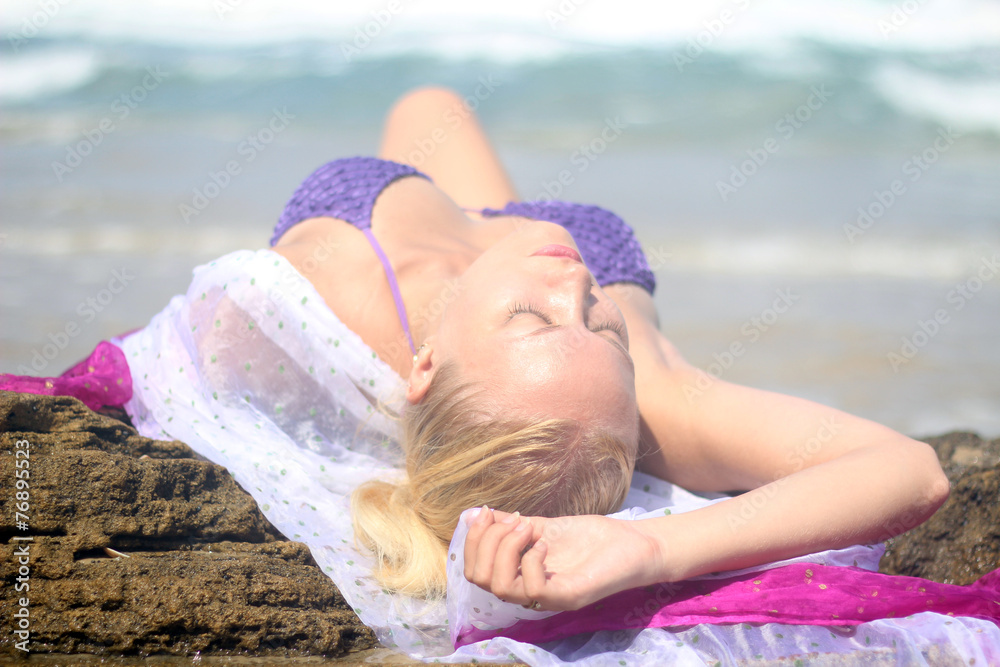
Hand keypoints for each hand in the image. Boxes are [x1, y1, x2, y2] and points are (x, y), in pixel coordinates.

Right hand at [463, 508, 664, 611]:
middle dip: (486, 541)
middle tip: (515, 520)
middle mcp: (528, 592)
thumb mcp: (542, 526)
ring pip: (500, 586)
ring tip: (529, 528)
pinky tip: (546, 543)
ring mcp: (547, 598)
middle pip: (479, 579)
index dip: (473, 539)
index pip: (474, 571)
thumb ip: (509, 525)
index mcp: (518, 576)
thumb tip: (473, 513)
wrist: (631, 542)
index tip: (490, 511)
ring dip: (507, 548)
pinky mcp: (567, 597)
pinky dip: (532, 559)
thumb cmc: (589, 537)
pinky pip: (531, 589)